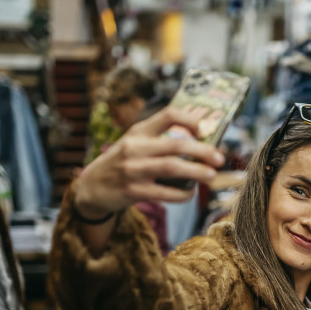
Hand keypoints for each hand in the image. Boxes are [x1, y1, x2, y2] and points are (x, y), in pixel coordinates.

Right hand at [73, 105, 224, 219]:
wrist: (91, 188)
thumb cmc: (122, 164)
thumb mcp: (133, 144)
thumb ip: (159, 141)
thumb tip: (200, 143)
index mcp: (138, 132)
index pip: (168, 115)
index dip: (190, 120)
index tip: (205, 130)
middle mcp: (135, 147)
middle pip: (176, 144)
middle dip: (203, 151)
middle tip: (219, 158)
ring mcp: (133, 170)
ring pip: (172, 168)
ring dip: (196, 172)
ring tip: (212, 176)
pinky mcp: (133, 191)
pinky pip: (165, 193)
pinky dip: (182, 194)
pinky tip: (190, 193)